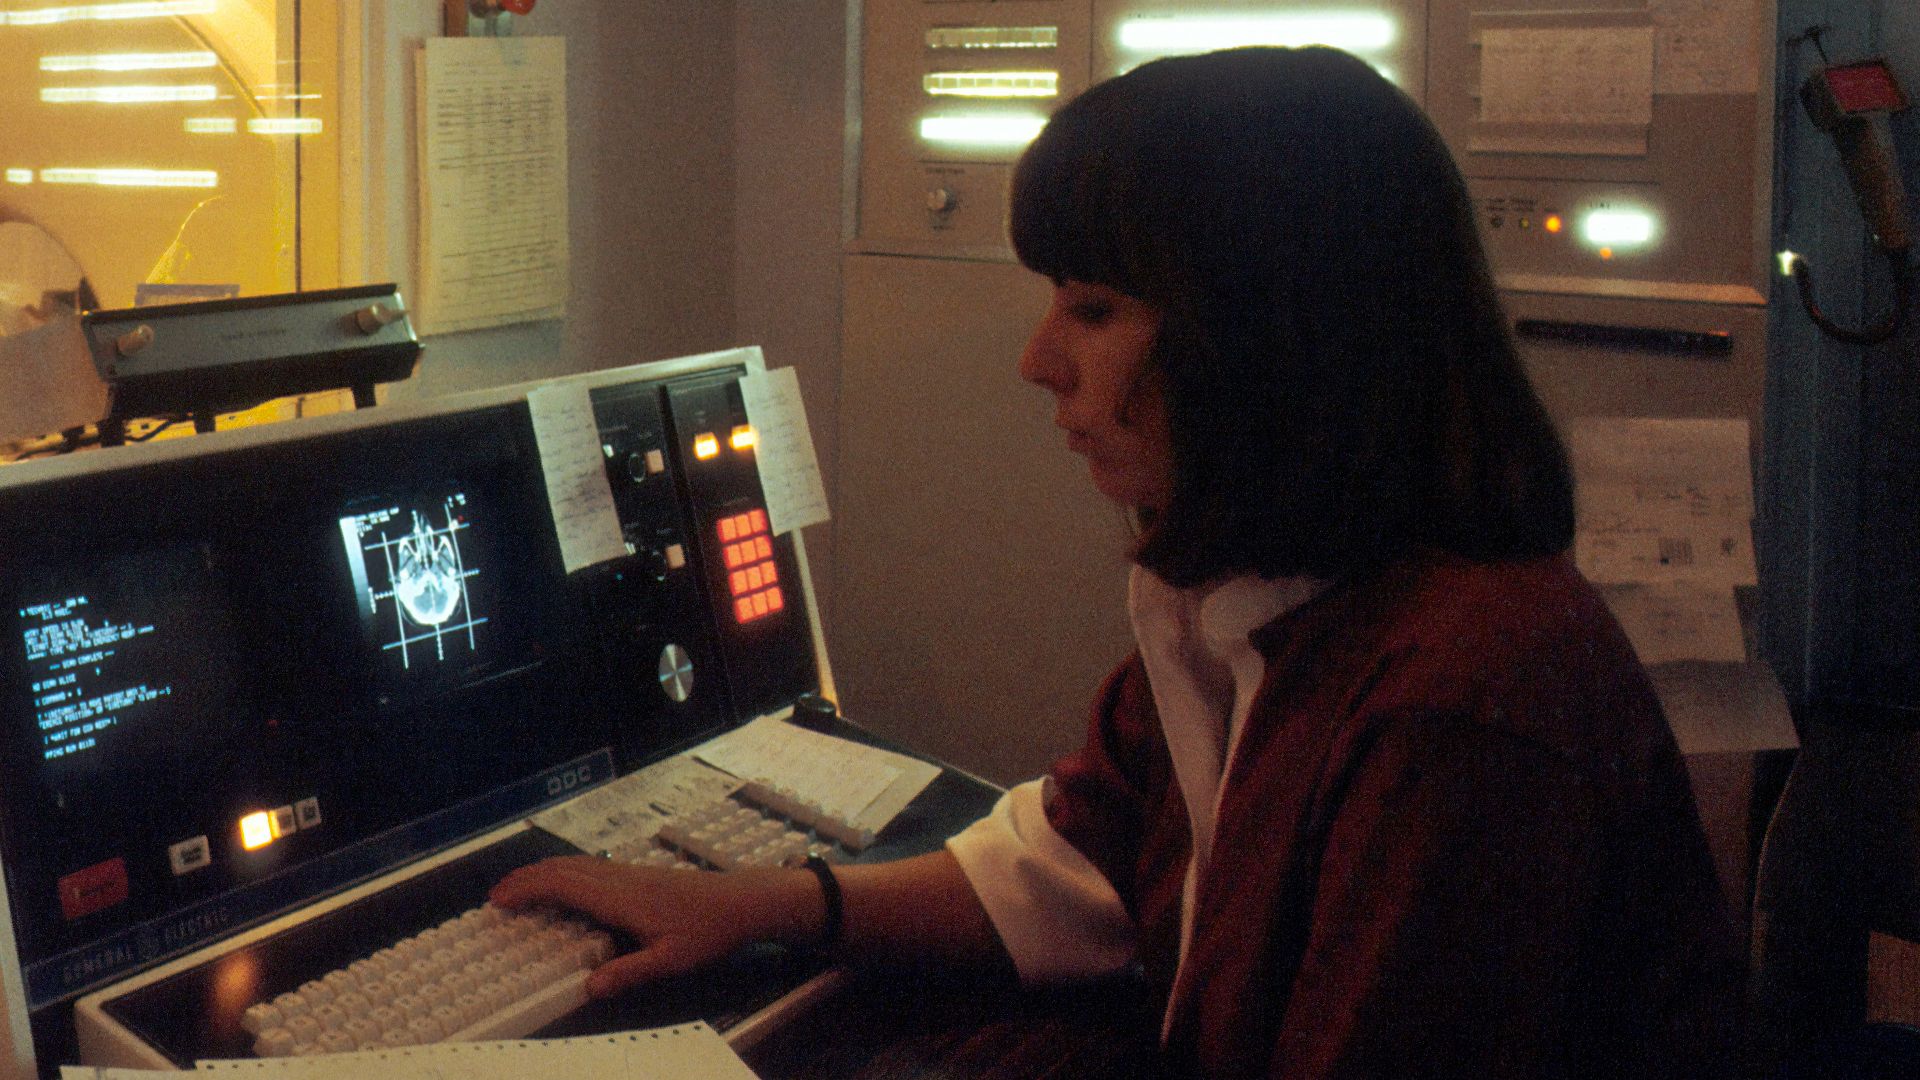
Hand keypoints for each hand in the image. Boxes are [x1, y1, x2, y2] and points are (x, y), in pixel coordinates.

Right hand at [489, 856, 819, 997]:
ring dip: (545, 873)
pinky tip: (567, 890)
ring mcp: (631, 873)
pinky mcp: (640, 876)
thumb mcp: (671, 961)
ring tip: (522, 890)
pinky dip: (566, 874)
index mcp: (620, 897)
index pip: (562, 884)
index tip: (498, 900)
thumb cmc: (710, 930)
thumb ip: (629, 973)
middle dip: (526, 877)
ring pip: (578, 864)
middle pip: (563, 868)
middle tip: (497, 896)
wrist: (744, 901)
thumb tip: (588, 988)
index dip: (526, 888)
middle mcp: (621, 878)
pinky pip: (592, 868)